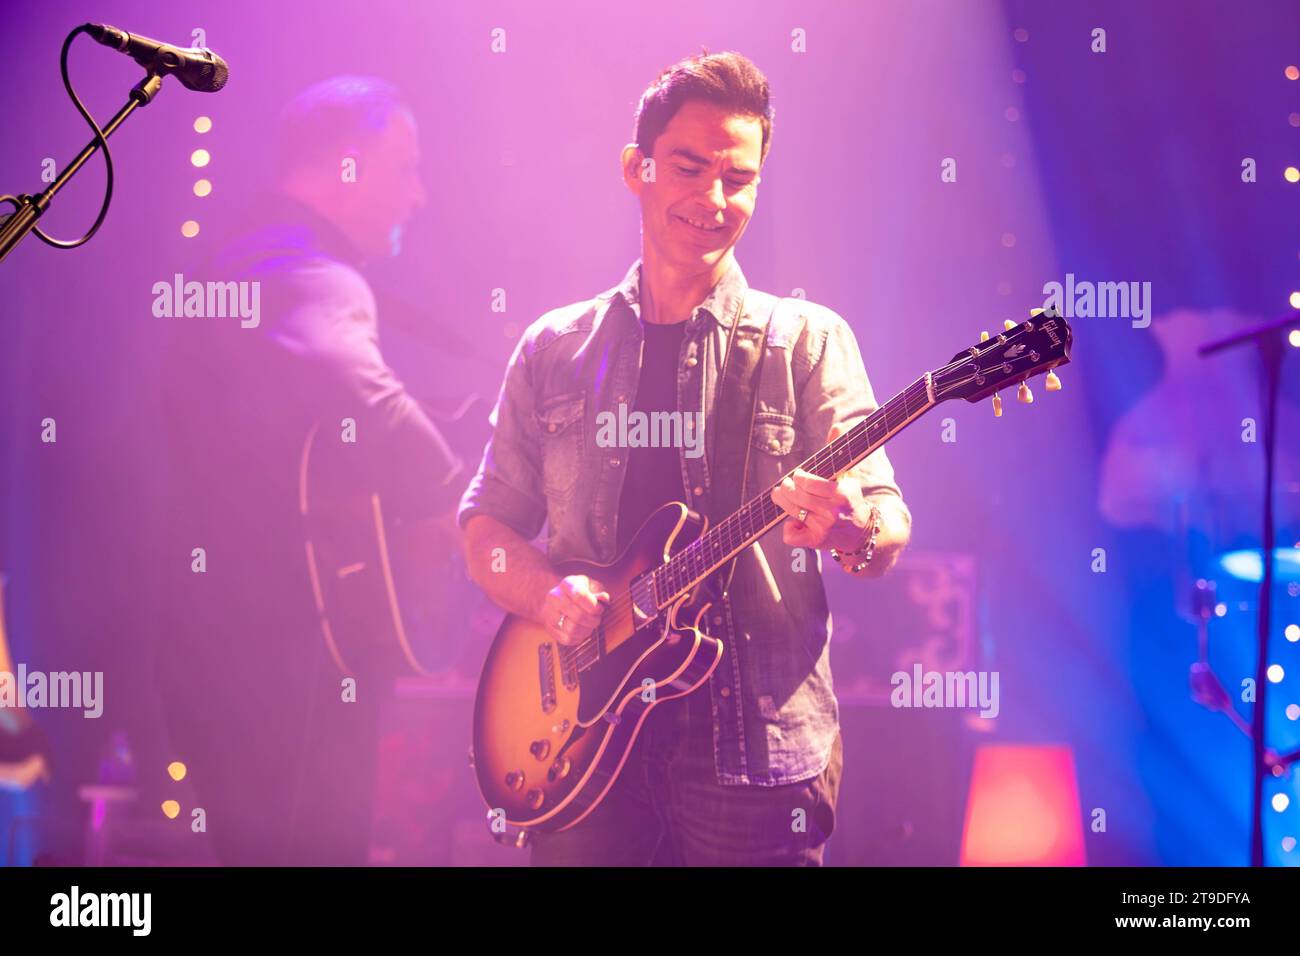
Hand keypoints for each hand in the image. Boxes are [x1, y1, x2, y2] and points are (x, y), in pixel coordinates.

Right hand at [541, 575, 610, 645]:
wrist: (562, 599)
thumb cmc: (582, 592)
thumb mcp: (593, 587)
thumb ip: (600, 592)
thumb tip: (604, 598)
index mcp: (567, 583)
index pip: (580, 596)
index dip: (594, 606)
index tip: (600, 609)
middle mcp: (554, 597)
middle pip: (577, 615)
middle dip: (593, 620)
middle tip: (597, 619)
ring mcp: (549, 613)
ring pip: (572, 629)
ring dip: (586, 630)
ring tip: (589, 624)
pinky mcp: (549, 628)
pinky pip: (567, 639)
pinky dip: (579, 637)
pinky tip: (581, 629)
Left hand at [769, 422, 906, 574]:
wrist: (862, 533)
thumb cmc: (850, 499)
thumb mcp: (847, 476)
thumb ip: (838, 451)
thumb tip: (837, 426)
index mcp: (841, 493)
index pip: (808, 482)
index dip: (799, 477)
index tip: (799, 475)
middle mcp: (832, 512)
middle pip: (796, 495)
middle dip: (785, 488)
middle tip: (784, 485)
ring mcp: (824, 528)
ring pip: (791, 512)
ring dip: (783, 502)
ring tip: (780, 496)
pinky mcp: (816, 542)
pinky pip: (791, 536)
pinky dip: (789, 529)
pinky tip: (795, 522)